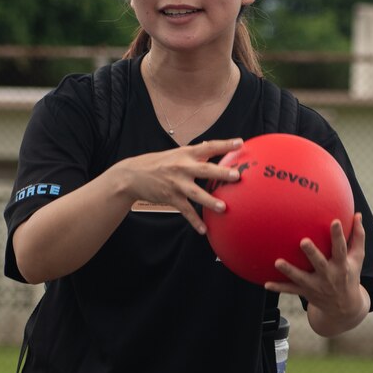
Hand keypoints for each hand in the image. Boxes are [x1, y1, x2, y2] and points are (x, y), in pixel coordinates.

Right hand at [108, 137, 244, 234]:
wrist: (132, 175)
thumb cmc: (158, 163)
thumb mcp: (175, 154)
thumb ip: (194, 153)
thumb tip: (210, 146)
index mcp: (185, 153)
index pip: (208, 146)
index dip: (224, 145)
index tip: (240, 143)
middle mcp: (182, 167)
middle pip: (204, 169)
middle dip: (221, 172)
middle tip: (237, 176)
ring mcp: (176, 183)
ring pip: (196, 193)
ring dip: (210, 201)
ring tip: (224, 208)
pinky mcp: (170, 198)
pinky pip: (185, 211)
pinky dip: (194, 221)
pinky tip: (204, 230)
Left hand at [267, 213, 366, 317]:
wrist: (344, 307)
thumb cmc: (350, 275)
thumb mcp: (358, 258)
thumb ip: (358, 237)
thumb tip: (358, 215)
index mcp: (342, 266)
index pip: (341, 249)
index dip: (338, 236)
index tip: (335, 221)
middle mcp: (328, 276)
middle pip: (319, 264)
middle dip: (312, 253)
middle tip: (303, 241)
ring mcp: (315, 286)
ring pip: (300, 278)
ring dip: (289, 271)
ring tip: (277, 262)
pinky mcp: (306, 292)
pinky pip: (290, 290)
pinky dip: (278, 288)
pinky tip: (266, 284)